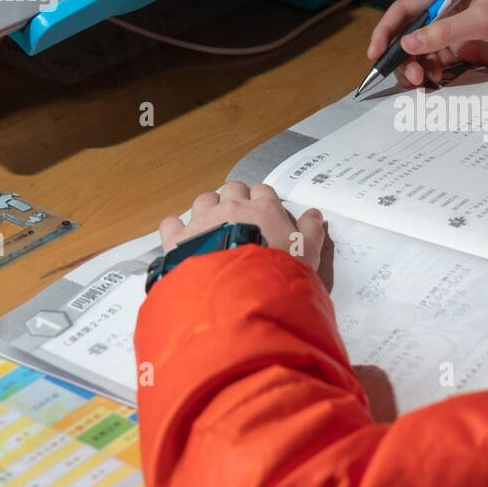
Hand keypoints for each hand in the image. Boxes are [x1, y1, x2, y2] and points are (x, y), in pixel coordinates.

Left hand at [158, 182, 331, 285]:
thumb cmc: (277, 275)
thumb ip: (312, 231)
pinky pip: (172, 223)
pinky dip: (176, 229)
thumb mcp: (307, 255)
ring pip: (204, 200)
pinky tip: (182, 240)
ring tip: (213, 230)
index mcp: (264, 209)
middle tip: (239, 221)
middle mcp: (232, 207)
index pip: (263, 191)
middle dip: (235, 201)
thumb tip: (315, 214)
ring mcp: (203, 220)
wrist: (239, 296)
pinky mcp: (179, 239)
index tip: (264, 216)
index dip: (263, 202)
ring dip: (208, 210)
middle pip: (233, 190)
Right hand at [367, 0, 487, 86]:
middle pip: (410, 35)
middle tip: (410, 78)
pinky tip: (432, 86)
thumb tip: (406, 45)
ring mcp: (459, 35)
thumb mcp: (484, 20)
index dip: (386, 31)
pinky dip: (432, 76)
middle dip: (401, 57)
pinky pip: (441, 66)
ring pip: (423, 54)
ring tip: (422, 83)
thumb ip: (444, 32)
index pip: (405, 10)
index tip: (375, 55)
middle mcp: (448, 13)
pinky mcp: (470, 53)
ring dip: (416, 69)